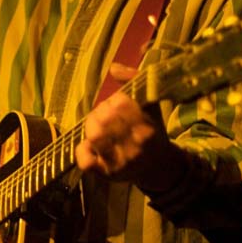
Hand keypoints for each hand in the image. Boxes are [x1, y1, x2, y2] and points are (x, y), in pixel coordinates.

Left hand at [75, 63, 186, 190]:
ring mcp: (121, 161)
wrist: (159, 167)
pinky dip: (82, 150)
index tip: (116, 105)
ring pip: (94, 136)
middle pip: (104, 118)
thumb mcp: (150, 105)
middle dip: (100, 113)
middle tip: (105, 117)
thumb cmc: (153, 131)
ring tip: (98, 129)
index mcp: (147, 125)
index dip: (113, 101)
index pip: (120, 103)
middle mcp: (136, 144)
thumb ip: (134, 82)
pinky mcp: (108, 175)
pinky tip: (90, 146)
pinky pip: (86, 161)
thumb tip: (113, 67)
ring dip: (91, 127)